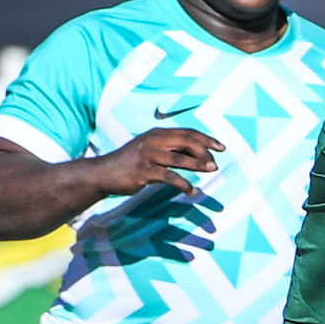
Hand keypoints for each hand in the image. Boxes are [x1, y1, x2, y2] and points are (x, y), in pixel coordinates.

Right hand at [86, 127, 223, 197]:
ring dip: (198, 165)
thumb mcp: (151, 150)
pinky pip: (169, 177)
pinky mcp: (143, 171)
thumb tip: (199, 156)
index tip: (221, 147)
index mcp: (157, 134)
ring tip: (212, 170)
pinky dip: (183, 184)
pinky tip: (192, 191)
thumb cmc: (132, 163)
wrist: (103, 173)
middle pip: (186, 141)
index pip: (187, 132)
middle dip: (205, 151)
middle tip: (216, 162)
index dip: (206, 139)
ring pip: (180, 158)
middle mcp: (153, 141)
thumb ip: (171, 149)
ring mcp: (147, 156)